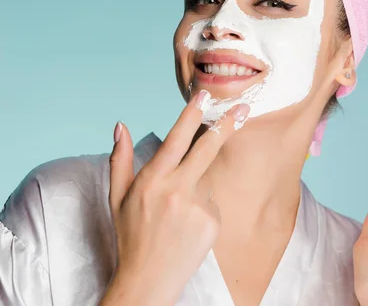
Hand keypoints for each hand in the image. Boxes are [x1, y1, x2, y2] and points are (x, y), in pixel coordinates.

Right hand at [100, 90, 249, 305]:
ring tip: (177, 214)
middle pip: (208, 149)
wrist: (149, 278)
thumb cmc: (131, 234)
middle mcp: (177, 190)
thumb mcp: (117, 197)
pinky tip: (188, 225)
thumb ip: (120, 158)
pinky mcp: (213, 221)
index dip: (192, 114)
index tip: (206, 95)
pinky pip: (213, 202)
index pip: (176, 139)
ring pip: (206, 180)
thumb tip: (120, 125)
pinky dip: (203, 207)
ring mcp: (197, 206)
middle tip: (245, 108)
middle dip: (228, 125)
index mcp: (153, 180)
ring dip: (196, 187)